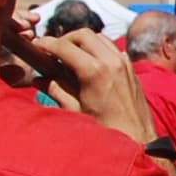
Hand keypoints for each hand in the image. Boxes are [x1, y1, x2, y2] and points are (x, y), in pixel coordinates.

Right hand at [24, 25, 150, 144]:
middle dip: (65, 39)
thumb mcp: (75, 111)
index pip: (64, 47)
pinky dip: (99, 48)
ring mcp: (124, 63)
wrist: (138, 141)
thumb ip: (57, 91)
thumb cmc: (106, 130)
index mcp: (94, 71)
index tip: (37, 46)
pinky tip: (91, 62)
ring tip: (71, 56)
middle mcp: (111, 61)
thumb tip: (39, 79)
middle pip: (83, 35)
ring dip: (83, 42)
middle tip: (54, 51)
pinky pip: (113, 48)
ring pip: (99, 38)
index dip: (47, 44)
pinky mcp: (131, 68)